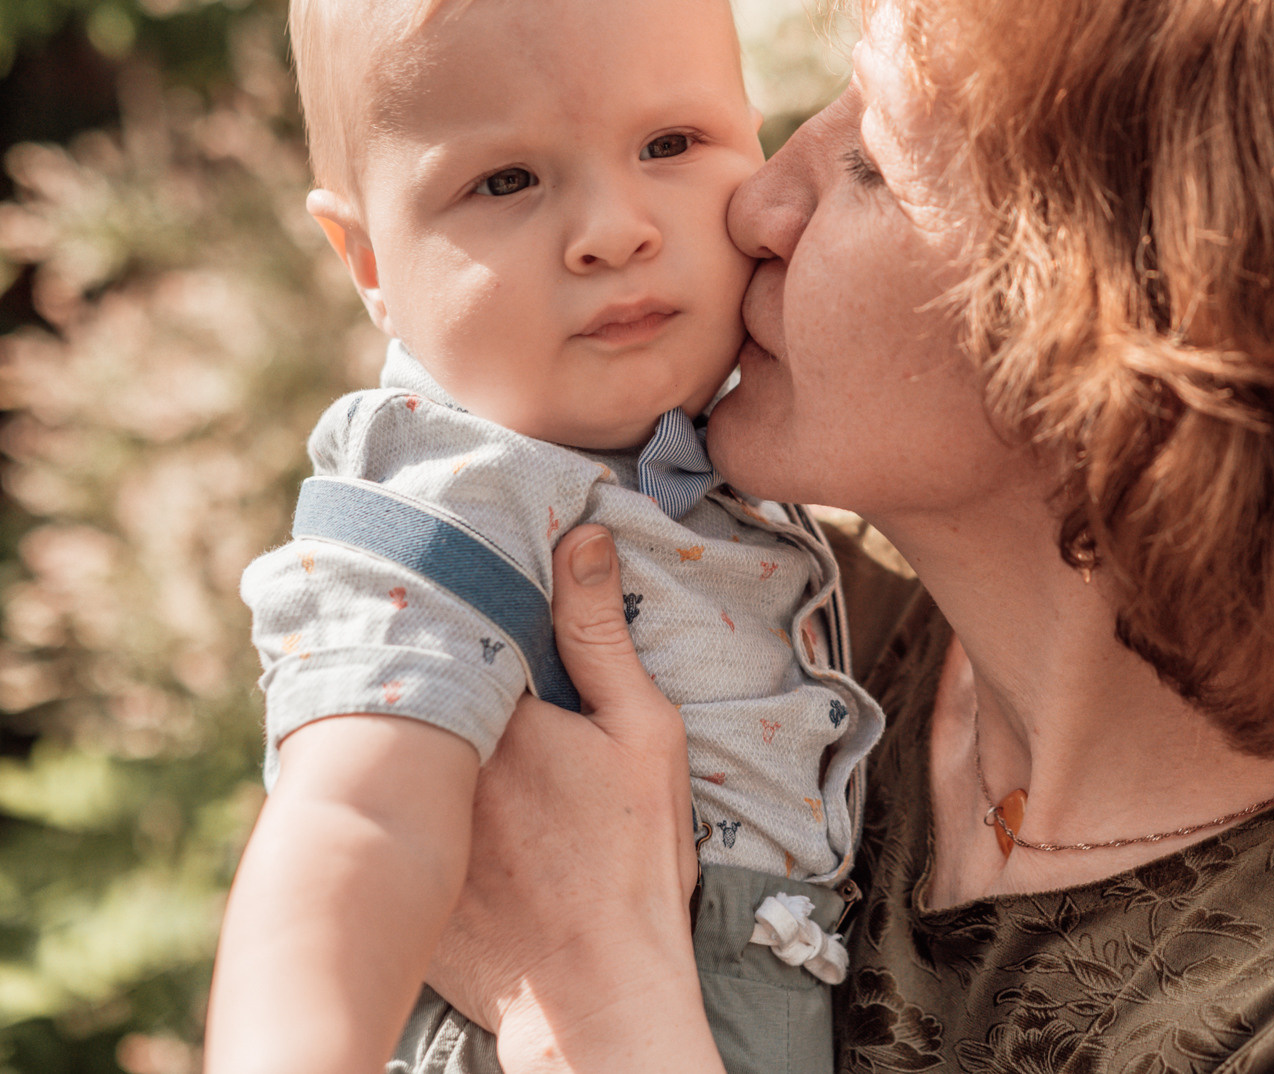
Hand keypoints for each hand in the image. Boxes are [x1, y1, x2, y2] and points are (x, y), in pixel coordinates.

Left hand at [425, 525, 721, 1072]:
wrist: (596, 989)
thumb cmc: (634, 859)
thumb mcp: (644, 731)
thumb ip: (603, 635)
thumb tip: (580, 537)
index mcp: (496, 712)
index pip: (457, 628)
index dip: (464, 607)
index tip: (468, 582)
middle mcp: (434, 757)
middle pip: (416, 683)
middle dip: (429, 661)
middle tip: (442, 638)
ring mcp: (407, 818)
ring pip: (390, 745)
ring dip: (402, 724)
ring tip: (419, 705)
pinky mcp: (395, 867)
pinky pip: (376, 812)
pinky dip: (385, 795)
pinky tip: (402, 792)